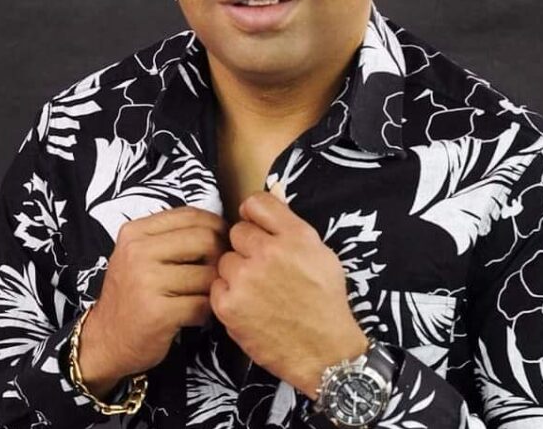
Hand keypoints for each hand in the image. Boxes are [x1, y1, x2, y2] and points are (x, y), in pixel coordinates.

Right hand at [79, 206, 228, 397]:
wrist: (105, 340)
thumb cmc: (132, 295)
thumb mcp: (139, 255)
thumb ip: (172, 236)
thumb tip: (221, 227)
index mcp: (135, 233)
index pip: (191, 215)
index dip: (217, 227)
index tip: (222, 242)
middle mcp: (138, 252)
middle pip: (205, 240)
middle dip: (220, 257)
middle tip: (217, 273)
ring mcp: (146, 282)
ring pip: (208, 275)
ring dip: (213, 289)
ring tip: (201, 297)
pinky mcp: (158, 313)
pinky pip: (203, 304)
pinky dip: (205, 312)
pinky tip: (193, 315)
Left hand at [210, 187, 368, 400]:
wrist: (323, 352)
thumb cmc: (325, 303)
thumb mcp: (321, 254)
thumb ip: (291, 225)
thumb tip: (272, 191)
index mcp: (295, 236)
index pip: (256, 202)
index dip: (255, 217)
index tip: (259, 230)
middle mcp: (269, 252)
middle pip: (237, 232)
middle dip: (248, 248)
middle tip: (265, 270)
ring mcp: (246, 279)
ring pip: (225, 260)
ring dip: (237, 273)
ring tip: (259, 292)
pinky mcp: (228, 304)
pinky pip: (217, 286)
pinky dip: (229, 296)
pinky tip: (250, 307)